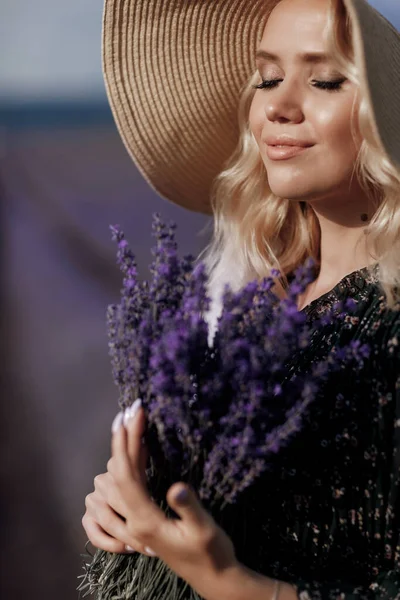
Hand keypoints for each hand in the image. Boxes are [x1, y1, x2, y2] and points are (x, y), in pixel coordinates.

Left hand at [82, 401, 238, 596]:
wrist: (213, 579)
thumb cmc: (212, 554)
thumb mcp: (205, 530)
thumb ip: (189, 508)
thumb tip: (176, 487)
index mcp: (146, 521)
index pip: (127, 476)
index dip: (126, 444)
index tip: (131, 416)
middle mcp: (135, 521)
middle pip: (119, 473)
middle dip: (124, 439)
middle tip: (132, 410)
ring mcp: (137, 521)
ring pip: (118, 480)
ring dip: (125, 450)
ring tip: (135, 424)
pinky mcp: (143, 519)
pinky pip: (126, 488)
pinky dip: (129, 465)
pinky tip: (137, 452)